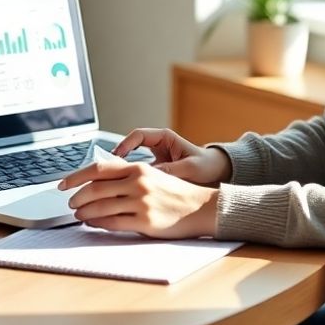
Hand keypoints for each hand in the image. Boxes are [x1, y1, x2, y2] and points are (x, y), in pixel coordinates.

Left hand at [58, 161, 217, 238]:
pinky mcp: (144, 221)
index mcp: (138, 168)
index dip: (76, 176)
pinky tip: (92, 223)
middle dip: (77, 197)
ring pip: (100, 207)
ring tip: (79, 215)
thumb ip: (127, 174)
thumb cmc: (174, 192)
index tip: (63, 184)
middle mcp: (138, 183)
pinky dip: (96, 223)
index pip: (98, 169)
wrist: (200, 207)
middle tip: (71, 203)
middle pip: (95, 189)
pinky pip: (111, 223)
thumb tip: (97, 179)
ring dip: (84, 212)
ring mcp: (141, 202)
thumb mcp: (152, 175)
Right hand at [113, 128, 232, 185]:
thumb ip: (171, 170)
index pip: (138, 135)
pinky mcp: (155, 172)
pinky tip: (125, 189)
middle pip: (130, 147)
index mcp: (165, 138)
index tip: (117, 155)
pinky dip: (131, 179)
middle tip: (108, 170)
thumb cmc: (206, 166)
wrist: (216, 174)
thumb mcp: (190, 168)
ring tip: (112, 181)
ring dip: (122, 170)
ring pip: (132, 161)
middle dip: (117, 158)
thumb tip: (152, 175)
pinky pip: (139, 173)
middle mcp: (158, 146)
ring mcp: (155, 158)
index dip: (125, 144)